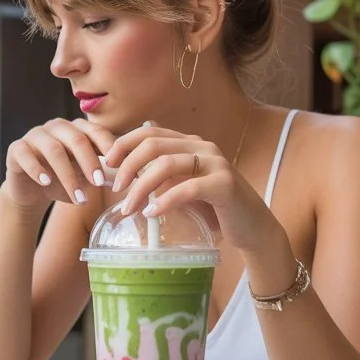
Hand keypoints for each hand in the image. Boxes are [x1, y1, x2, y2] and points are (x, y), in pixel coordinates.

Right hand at [3, 119, 116, 210]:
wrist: (32, 192)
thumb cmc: (63, 181)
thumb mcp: (86, 179)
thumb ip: (106, 175)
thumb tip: (135, 179)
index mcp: (77, 128)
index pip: (96, 131)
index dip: (108, 147)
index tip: (120, 167)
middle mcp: (56, 127)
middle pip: (76, 139)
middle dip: (90, 162)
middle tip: (100, 184)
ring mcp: (35, 135)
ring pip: (53, 150)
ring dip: (68, 175)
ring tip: (79, 198)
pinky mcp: (16, 149)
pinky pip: (25, 154)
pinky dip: (37, 169)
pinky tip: (46, 183)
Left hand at [104, 125, 276, 252]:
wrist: (252, 228)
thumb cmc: (214, 210)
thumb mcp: (182, 188)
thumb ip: (162, 179)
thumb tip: (125, 176)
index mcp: (190, 144)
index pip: (150, 132)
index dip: (124, 144)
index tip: (108, 164)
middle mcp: (202, 147)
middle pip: (154, 144)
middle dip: (128, 165)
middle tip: (115, 188)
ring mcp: (215, 163)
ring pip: (166, 164)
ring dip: (141, 187)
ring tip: (129, 208)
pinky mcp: (224, 184)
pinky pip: (187, 188)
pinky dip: (165, 201)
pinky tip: (151, 213)